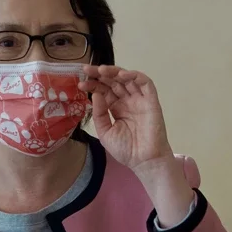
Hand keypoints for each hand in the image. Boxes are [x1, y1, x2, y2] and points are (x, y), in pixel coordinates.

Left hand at [79, 65, 193, 226]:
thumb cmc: (126, 150)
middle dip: (100, 74)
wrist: (144, 161)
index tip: (80, 84)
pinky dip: (134, 76)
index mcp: (117, 108)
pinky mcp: (151, 101)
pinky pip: (145, 83)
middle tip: (87, 69)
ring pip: (128, 79)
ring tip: (101, 70)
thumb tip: (95, 94)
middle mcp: (128, 101)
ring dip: (115, 72)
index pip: (104, 91)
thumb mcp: (105, 132)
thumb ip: (99, 113)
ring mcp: (140, 100)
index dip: (93, 85)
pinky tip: (121, 75)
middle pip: (114, 82)